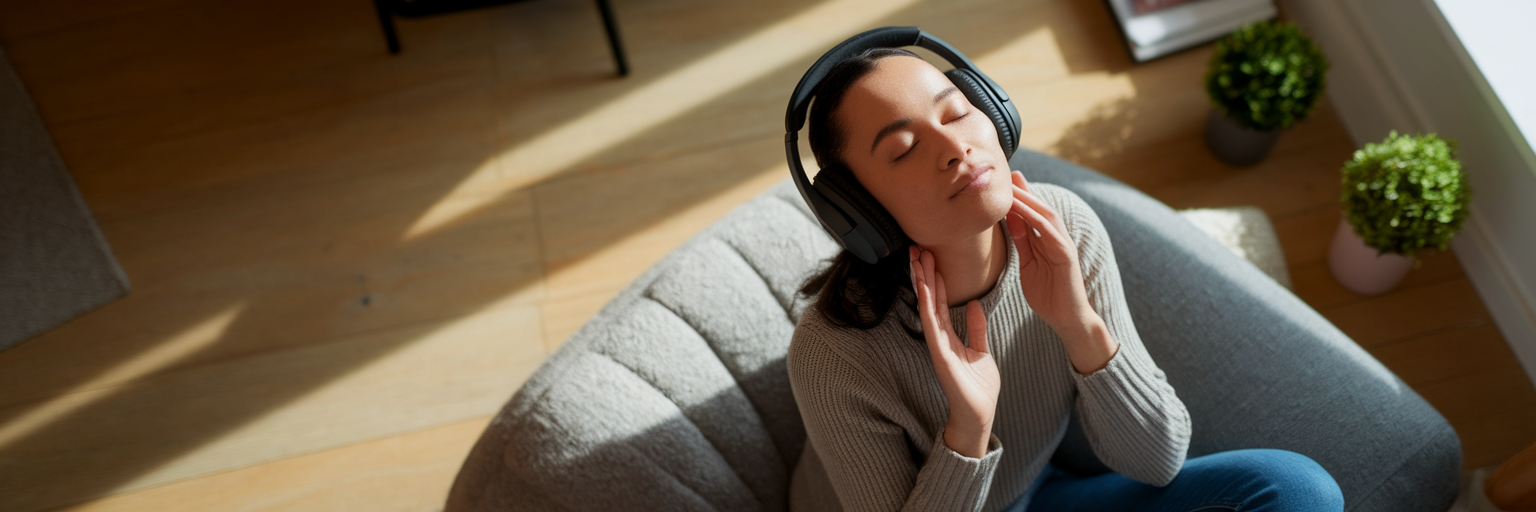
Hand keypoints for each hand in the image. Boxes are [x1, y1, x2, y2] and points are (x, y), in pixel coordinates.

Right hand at [910, 245, 999, 457]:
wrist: (979, 414)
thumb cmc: (978, 387)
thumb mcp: (981, 350)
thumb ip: (976, 328)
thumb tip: (974, 304)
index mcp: (949, 336)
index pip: (940, 301)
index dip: (935, 278)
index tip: (931, 254)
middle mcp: (939, 338)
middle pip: (929, 299)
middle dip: (923, 273)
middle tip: (917, 246)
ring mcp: (937, 346)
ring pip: (927, 307)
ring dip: (922, 283)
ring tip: (917, 259)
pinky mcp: (940, 356)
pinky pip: (933, 327)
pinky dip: (928, 307)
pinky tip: (925, 289)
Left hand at [1005, 171, 1093, 330]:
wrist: (1067, 319)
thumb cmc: (1047, 294)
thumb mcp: (1029, 263)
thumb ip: (1023, 240)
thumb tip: (1009, 217)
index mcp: (1047, 240)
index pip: (1031, 213)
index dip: (1019, 196)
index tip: (1002, 182)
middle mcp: (1057, 238)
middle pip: (1040, 207)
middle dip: (1024, 191)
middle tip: (1007, 173)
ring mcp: (1064, 245)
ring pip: (1046, 215)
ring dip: (1029, 200)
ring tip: (1011, 187)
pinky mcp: (1066, 256)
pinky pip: (1050, 233)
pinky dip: (1037, 220)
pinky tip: (1024, 210)